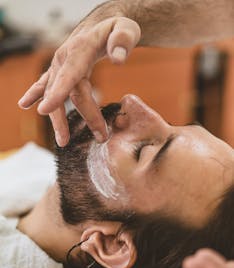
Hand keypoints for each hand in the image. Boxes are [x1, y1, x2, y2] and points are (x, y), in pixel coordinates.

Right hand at [18, 17, 140, 145]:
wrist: (102, 23)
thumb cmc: (116, 28)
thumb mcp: (126, 29)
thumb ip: (123, 40)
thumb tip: (118, 60)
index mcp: (80, 50)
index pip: (69, 76)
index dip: (59, 94)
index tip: (45, 110)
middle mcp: (64, 59)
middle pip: (65, 92)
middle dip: (68, 118)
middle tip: (80, 139)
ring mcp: (59, 65)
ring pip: (52, 93)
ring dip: (56, 118)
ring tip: (62, 140)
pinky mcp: (60, 70)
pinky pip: (45, 83)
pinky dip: (35, 94)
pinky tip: (25, 104)